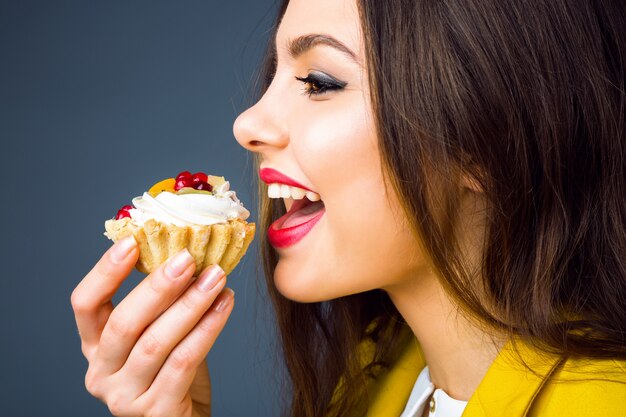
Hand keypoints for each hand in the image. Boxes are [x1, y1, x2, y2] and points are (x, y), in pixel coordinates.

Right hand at [71, 236, 233, 416]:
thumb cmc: (172, 371)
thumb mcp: (158, 332)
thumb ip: (161, 302)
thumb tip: (184, 250)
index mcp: (94, 347)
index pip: (85, 304)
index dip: (105, 272)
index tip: (132, 242)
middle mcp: (101, 373)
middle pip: (123, 323)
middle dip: (158, 286)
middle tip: (187, 257)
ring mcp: (124, 397)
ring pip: (156, 342)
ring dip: (191, 304)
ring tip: (216, 278)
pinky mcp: (155, 412)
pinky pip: (183, 362)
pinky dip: (207, 329)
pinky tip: (225, 305)